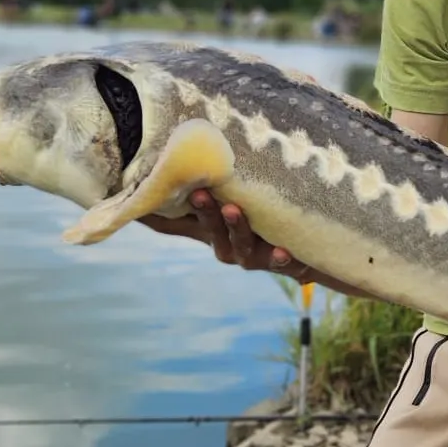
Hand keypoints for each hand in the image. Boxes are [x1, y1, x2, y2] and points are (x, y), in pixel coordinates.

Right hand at [139, 189, 308, 275]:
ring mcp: (255, 257)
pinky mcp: (284, 263)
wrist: (302, 253)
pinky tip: (283, 251)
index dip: (159, 218)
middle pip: (212, 231)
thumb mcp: (227, 204)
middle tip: (199, 193)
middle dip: (205, 213)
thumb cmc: (256, 225)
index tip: (145, 203)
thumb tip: (155, 182)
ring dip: (235, 227)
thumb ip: (196, 197)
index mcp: (212, 231)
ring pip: (241, 245)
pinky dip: (282, 259)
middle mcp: (229, 246)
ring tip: (232, 210)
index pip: (179, 225)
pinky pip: (282, 264)